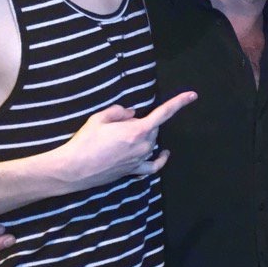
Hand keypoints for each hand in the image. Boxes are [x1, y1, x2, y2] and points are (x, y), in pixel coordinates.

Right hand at [53, 91, 197, 189]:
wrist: (74, 169)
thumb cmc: (85, 142)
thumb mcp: (99, 118)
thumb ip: (119, 111)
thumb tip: (131, 113)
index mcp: (137, 130)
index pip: (164, 113)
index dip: (179, 102)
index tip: (193, 95)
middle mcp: (143, 146)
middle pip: (153, 128)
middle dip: (142, 122)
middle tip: (121, 123)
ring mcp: (140, 159)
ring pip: (152, 142)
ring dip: (144, 136)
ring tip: (122, 136)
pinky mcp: (134, 171)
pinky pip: (153, 165)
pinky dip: (160, 159)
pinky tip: (164, 154)